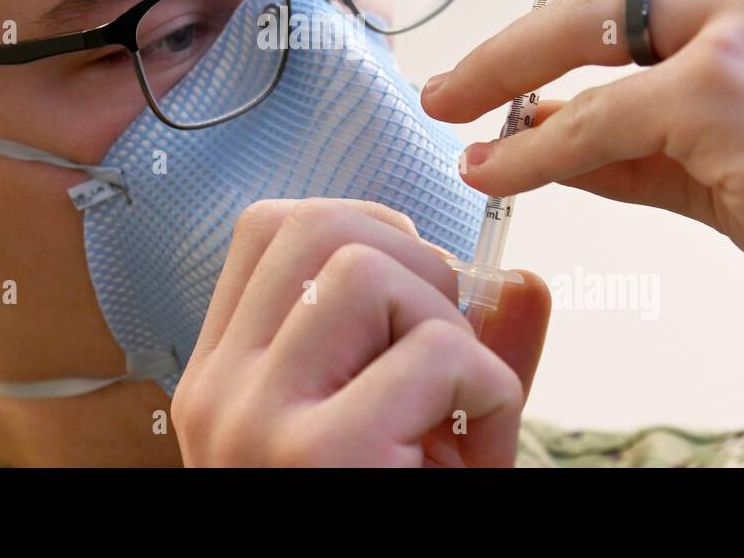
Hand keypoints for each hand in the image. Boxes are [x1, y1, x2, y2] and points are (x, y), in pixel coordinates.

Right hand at [171, 198, 550, 465]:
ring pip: (371, 270)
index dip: (359, 227)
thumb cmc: (381, 517)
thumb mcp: (401, 433)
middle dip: (413, 262)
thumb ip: (462, 348)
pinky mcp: (321, 458)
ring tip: (452, 403)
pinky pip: (438, 353)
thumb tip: (523, 279)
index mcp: (221, 377)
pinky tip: (474, 450)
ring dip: (448, 325)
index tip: (409, 287)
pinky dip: (488, 389)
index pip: (267, 229)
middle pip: (318, 227)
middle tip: (442, 343)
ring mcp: (258, 424)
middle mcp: (220, 393)